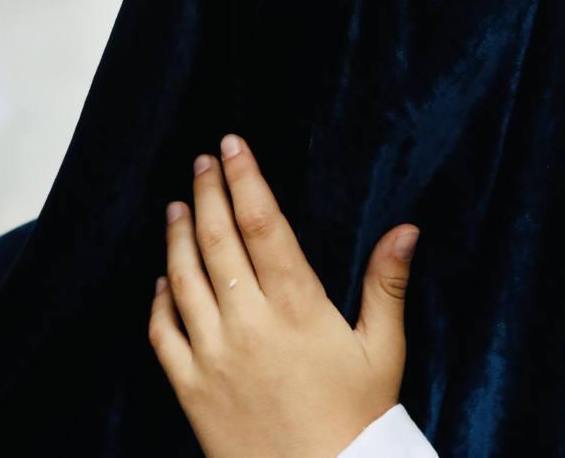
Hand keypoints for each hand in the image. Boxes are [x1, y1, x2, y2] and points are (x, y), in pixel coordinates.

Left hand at [149, 135, 419, 457]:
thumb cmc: (358, 418)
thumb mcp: (383, 350)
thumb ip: (386, 285)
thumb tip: (406, 228)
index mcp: (298, 308)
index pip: (264, 225)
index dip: (245, 179)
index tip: (232, 145)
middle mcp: (249, 324)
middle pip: (218, 240)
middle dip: (208, 192)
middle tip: (204, 160)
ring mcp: (213, 356)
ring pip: (184, 278)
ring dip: (178, 235)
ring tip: (178, 204)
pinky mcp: (190, 388)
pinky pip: (162, 333)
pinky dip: (158, 300)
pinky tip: (161, 279)